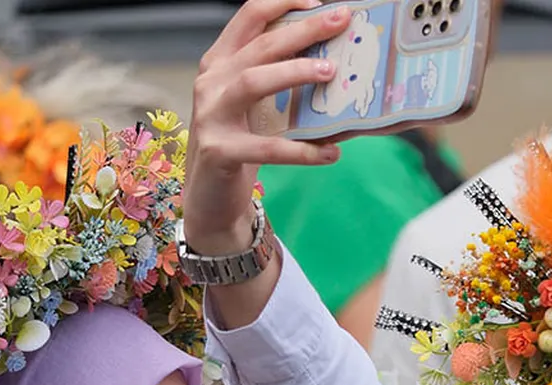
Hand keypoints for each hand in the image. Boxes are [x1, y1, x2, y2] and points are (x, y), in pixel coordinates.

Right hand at [185, 0, 348, 253]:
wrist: (210, 198)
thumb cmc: (241, 144)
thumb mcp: (257, 106)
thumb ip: (281, 81)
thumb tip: (340, 66)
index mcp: (221, 63)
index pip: (249, 17)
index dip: (283, 3)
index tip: (320, 0)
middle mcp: (211, 82)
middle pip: (259, 46)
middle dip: (302, 30)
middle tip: (341, 21)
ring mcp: (211, 115)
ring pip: (253, 83)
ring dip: (294, 73)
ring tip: (332, 73)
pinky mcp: (220, 151)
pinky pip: (267, 148)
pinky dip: (302, 151)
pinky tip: (332, 153)